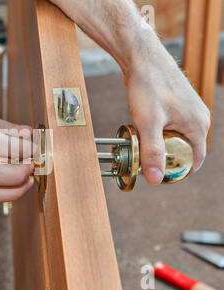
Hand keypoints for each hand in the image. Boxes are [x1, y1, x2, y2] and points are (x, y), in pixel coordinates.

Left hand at [126, 44, 209, 184]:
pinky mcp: (179, 104)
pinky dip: (159, 132)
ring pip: (177, 137)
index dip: (177, 171)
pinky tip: (144, 128)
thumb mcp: (148, 123)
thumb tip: (155, 178)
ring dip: (161, 143)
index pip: (195, 161)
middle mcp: (199, 118)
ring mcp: (190, 110)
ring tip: (142, 141)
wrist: (142, 58)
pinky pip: (172, 126)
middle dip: (166, 157)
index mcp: (199, 125)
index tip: (157, 174)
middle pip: (185, 150)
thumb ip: (152, 151)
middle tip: (144, 158)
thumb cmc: (148, 86)